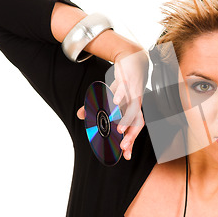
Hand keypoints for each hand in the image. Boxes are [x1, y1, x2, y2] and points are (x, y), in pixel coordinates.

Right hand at [77, 45, 148, 159]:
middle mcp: (136, 104)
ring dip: (126, 120)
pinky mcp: (128, 82)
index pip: (134, 129)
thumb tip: (80, 115)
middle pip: (137, 123)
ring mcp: (134, 93)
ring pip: (132, 109)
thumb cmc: (124, 83)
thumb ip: (97, 107)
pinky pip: (124, 91)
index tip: (126, 156)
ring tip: (119, 131)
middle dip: (131, 136)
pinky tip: (114, 103)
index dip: (131, 142)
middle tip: (123, 147)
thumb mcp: (110, 96)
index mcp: (134, 109)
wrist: (134, 60)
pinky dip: (120, 97)